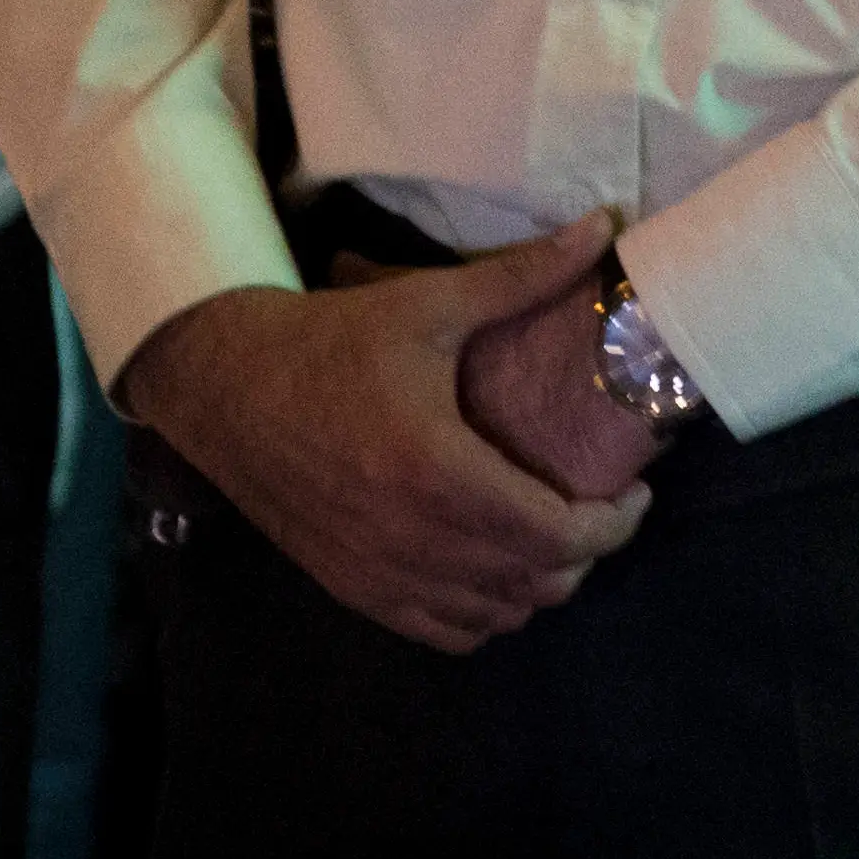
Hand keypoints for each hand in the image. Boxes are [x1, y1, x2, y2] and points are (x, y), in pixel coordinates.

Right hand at [121, 213, 651, 652]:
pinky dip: (485, 614)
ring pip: (496, 616)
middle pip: (537, 583)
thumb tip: (604, 226)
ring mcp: (379, 572)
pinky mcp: (353, 587)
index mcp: (438, 470)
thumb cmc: (329, 339)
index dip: (614, 524)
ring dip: (538, 585)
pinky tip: (494, 571)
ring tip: (552, 535)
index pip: (558, 535)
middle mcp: (412, 537)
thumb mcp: (427, 303)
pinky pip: (444, 632)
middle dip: (586, 551)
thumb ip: (523, 277)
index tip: (634, 490)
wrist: (225, 384)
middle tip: (599, 507)